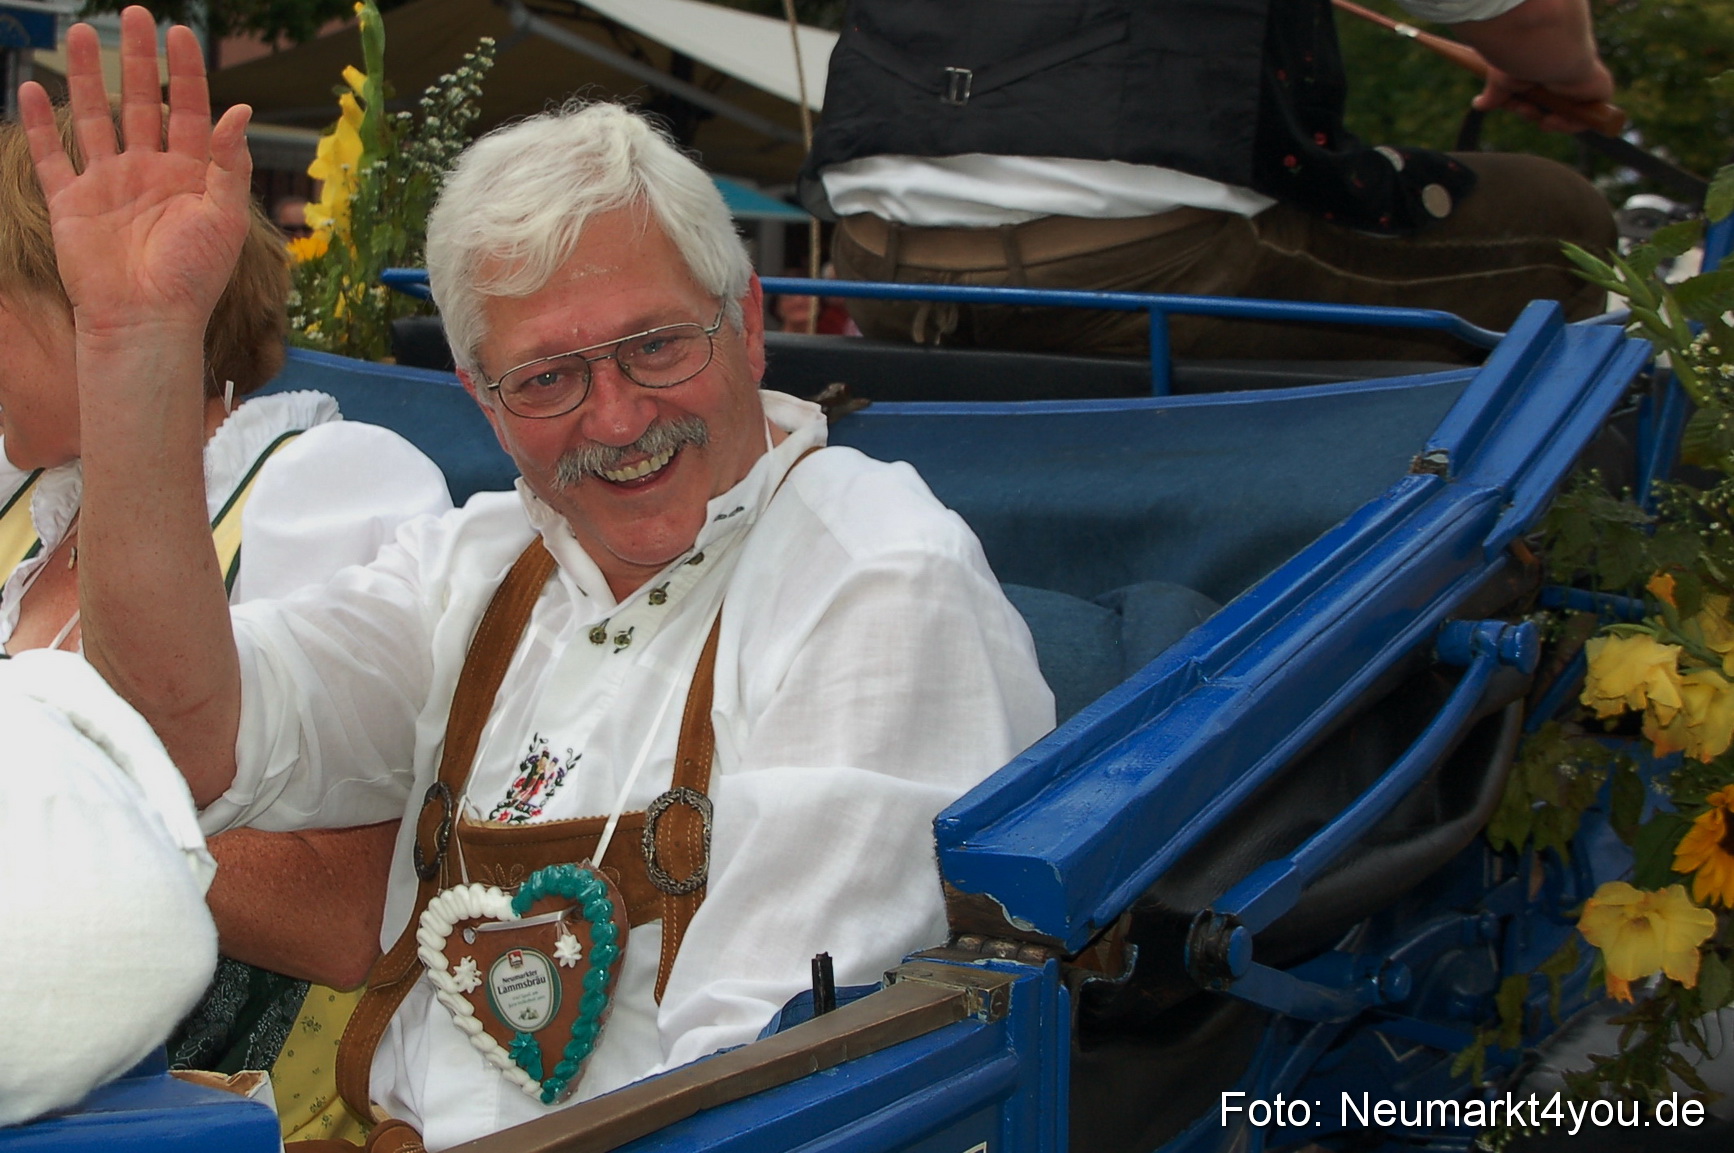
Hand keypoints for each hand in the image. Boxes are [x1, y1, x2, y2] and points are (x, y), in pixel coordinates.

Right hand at [16, 7, 254, 345]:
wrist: (148, 321)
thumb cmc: (194, 277)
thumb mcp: (224, 217)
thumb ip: (230, 163)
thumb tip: (241, 111)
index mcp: (190, 175)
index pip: (187, 110)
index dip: (184, 72)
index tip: (179, 33)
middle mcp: (148, 173)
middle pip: (139, 103)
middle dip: (137, 60)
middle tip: (133, 15)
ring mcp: (108, 185)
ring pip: (95, 118)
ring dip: (90, 77)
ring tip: (84, 34)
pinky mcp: (72, 203)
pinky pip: (52, 156)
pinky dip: (42, 123)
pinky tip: (35, 87)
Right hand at [1473, 59, 1616, 133]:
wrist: (1547, 48)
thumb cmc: (1522, 56)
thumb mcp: (1502, 79)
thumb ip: (1495, 94)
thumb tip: (1478, 104)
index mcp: (1544, 68)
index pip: (1535, 95)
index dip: (1523, 105)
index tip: (1511, 104)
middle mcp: (1565, 74)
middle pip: (1549, 107)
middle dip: (1532, 113)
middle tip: (1524, 108)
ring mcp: (1583, 83)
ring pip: (1566, 114)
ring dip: (1548, 121)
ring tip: (1536, 113)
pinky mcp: (1599, 90)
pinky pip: (1588, 117)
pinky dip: (1570, 125)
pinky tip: (1552, 120)